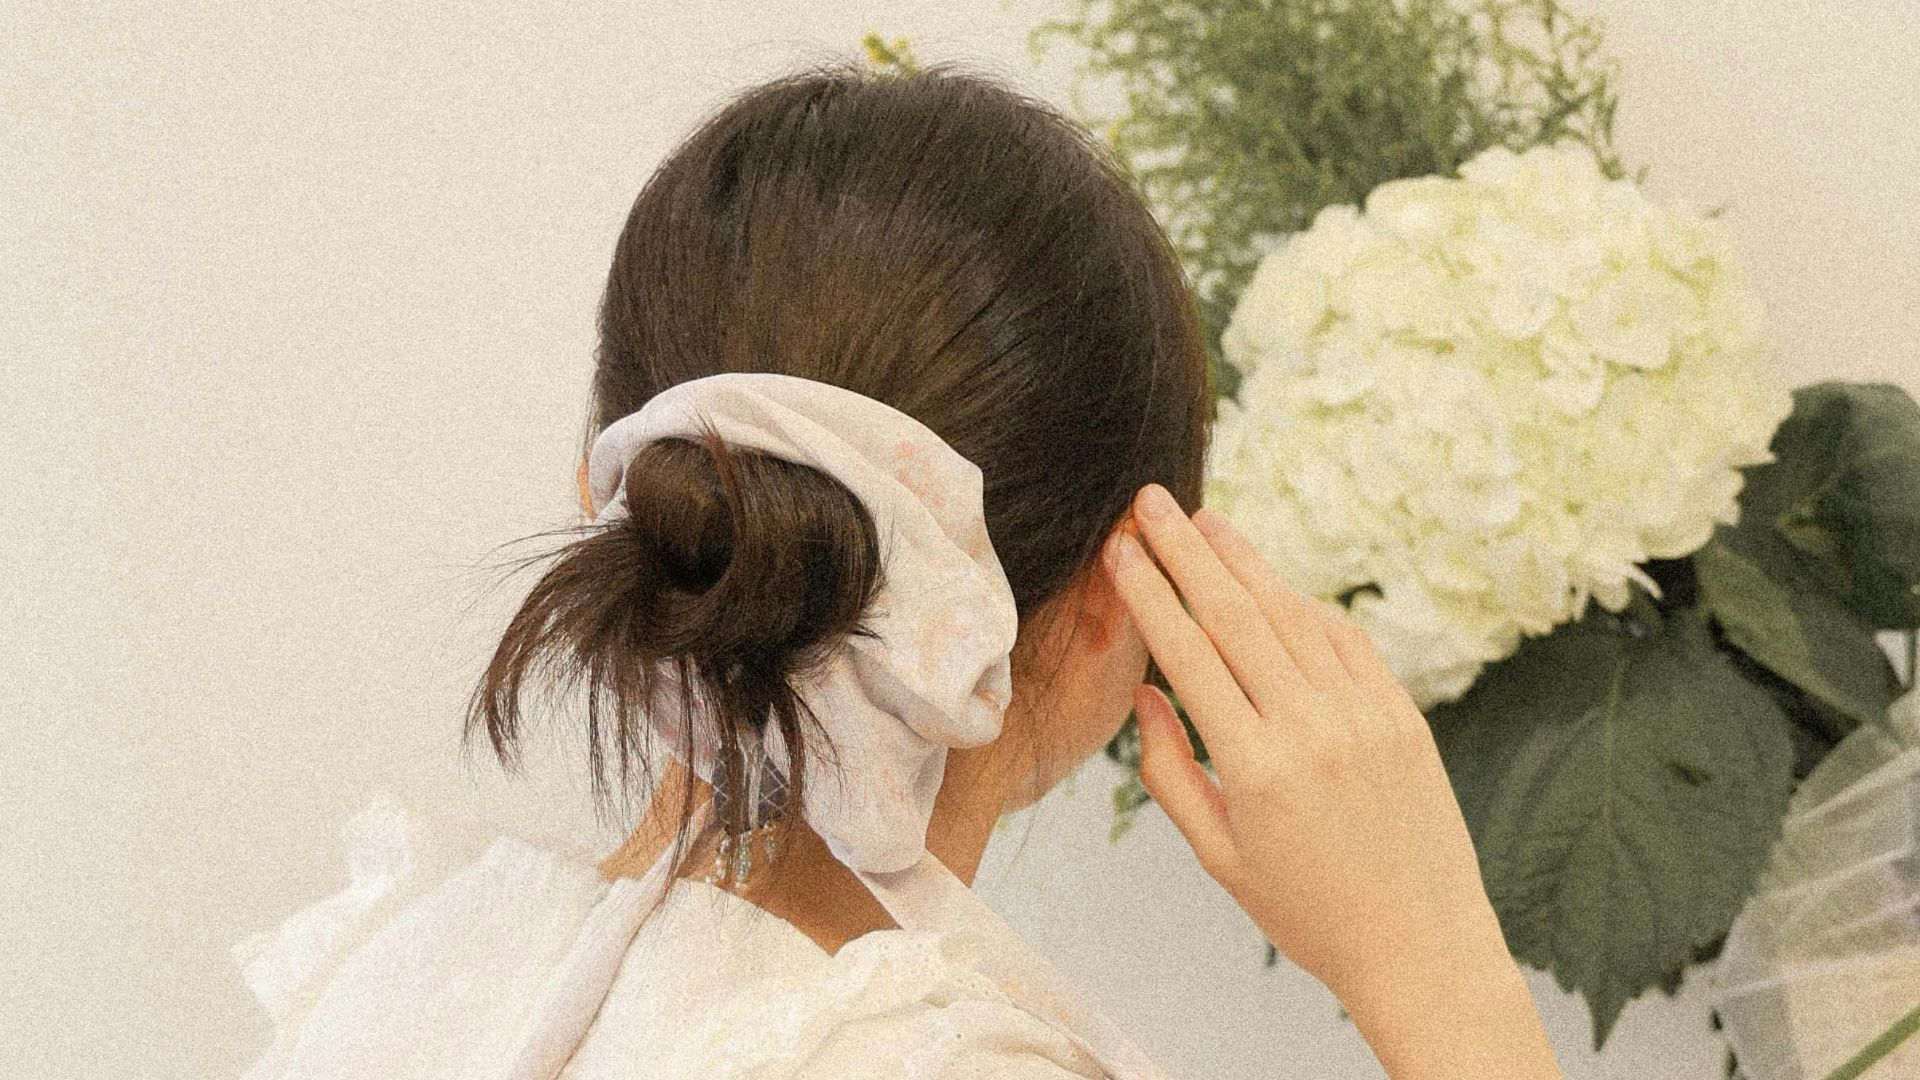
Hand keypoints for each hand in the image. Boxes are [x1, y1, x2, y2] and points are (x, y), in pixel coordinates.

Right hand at [1099, 483, 1517, 1010]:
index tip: (1119, 551)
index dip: (1150, 594)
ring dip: (1244, 561)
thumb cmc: (1306, 912)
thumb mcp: (1218, 856)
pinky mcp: (1402, 714)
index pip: (1189, 655)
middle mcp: (1311, 728)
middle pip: (1236, 615)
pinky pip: (1344, 640)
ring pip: (1293, 615)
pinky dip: (1303, 604)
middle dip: (1186, 551)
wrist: (1421, 945)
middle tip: (1149, 502)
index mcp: (1255, 768)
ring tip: (1204, 520)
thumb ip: (1169, 770)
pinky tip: (1271, 580)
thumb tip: (1143, 692)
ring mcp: (1364, 715)